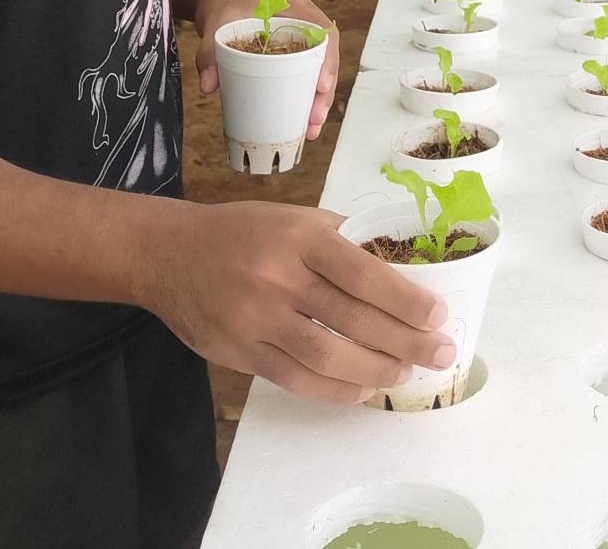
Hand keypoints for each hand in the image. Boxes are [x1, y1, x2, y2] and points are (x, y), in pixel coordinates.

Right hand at [142, 201, 452, 403]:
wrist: (169, 254)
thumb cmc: (244, 232)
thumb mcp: (295, 218)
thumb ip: (342, 242)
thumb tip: (398, 273)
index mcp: (300, 237)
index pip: (364, 273)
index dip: (405, 299)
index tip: (438, 315)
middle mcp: (279, 277)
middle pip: (352, 318)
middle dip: (404, 340)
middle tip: (439, 353)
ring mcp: (257, 318)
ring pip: (325, 355)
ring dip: (373, 369)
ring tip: (403, 373)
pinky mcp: (240, 351)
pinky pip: (294, 378)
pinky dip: (333, 389)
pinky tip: (360, 389)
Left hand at [192, 0, 340, 139]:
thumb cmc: (221, 4)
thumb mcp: (215, 24)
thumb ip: (208, 52)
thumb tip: (209, 86)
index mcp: (295, 6)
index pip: (323, 32)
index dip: (328, 60)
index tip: (321, 87)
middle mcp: (304, 20)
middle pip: (326, 56)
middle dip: (324, 91)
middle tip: (314, 119)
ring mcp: (299, 36)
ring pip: (319, 69)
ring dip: (318, 99)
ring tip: (310, 128)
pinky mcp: (291, 51)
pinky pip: (306, 72)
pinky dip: (306, 96)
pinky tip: (302, 120)